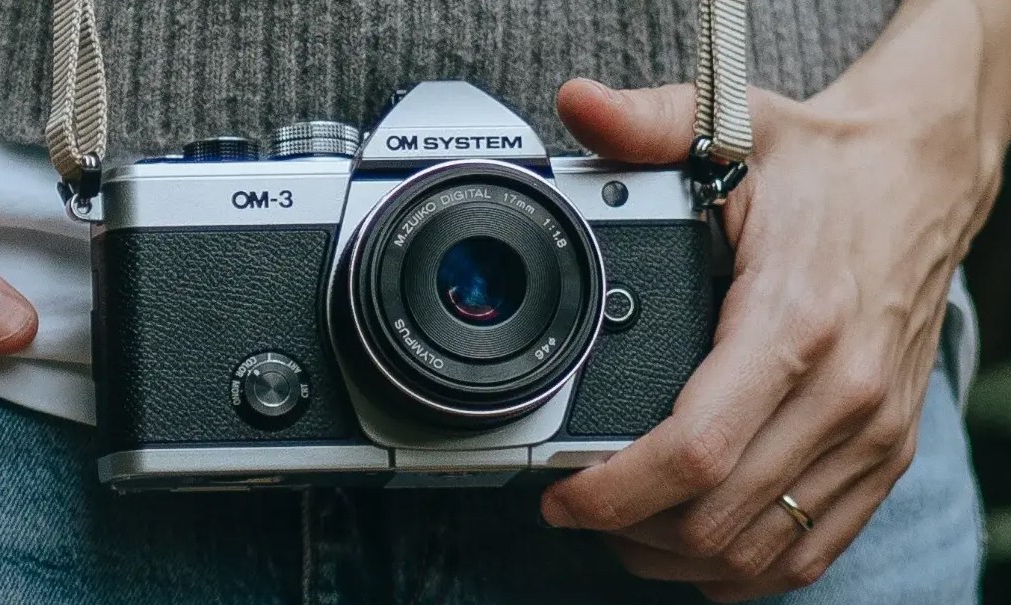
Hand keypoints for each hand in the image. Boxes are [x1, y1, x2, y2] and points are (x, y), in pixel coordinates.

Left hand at [539, 3, 1004, 599]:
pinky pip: (816, 549)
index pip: (696, 452)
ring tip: (624, 529)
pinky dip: (748, 567)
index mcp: (793, 322)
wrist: (925, 178)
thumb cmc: (826, 168)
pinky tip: (700, 546)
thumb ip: (649, 121)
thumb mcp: (735, 127)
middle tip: (578, 507)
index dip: (615, 492)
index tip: (562, 494)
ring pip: (763, 550)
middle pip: (719, 519)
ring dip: (680, 557)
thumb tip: (578, 106)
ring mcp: (871, 432)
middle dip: (628, 531)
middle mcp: (840, 393)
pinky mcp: (886, 452)